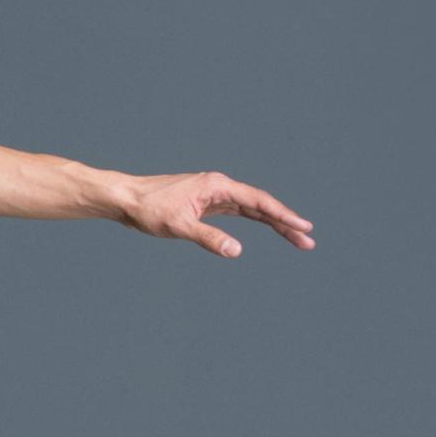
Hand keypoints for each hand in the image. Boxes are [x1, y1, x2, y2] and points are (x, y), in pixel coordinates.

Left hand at [113, 170, 314, 259]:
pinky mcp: (207, 203)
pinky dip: (255, 220)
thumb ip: (209, 238)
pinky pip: (239, 212)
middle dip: (285, 222)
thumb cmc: (149, 210)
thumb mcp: (179, 227)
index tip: (304, 226)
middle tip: (308, 241)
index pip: (258, 202)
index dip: (283, 215)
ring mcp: (214, 194)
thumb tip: (236, 250)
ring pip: (252, 209)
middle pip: (261, 205)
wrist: (126, 199)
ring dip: (274, 223)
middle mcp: (219, 186)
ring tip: (297, 238)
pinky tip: (269, 227)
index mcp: (217, 186)